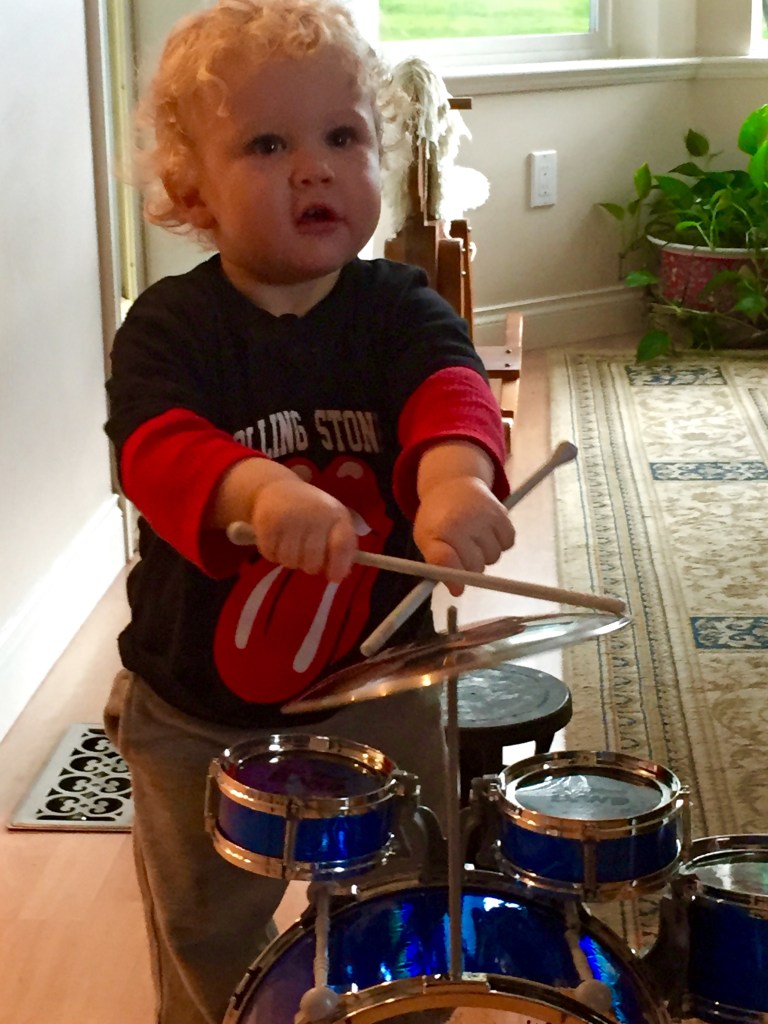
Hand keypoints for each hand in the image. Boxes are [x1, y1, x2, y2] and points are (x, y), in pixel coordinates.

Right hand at [248, 473, 357, 580]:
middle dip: (309, 566)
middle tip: (306, 556)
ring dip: (289, 560)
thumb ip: (341, 547)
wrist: (278, 487)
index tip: (333, 577)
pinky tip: (276, 541)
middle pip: (313, 562)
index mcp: (336, 515)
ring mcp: (290, 517)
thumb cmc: (312, 511)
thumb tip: (338, 576)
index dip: (338, 566)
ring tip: (290, 546)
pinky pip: (270, 555)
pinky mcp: (268, 521)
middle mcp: (314, 514)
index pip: (341, 545)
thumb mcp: (332, 522)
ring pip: (290, 561)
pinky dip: (272, 554)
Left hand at [413, 476, 514, 594]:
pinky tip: (487, 532)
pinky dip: (500, 543)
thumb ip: (438, 565)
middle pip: (475, 567)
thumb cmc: (437, 518)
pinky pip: (507, 544)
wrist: (453, 484)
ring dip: (485, 555)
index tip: (458, 587)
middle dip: (469, 566)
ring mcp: (485, 517)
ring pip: (493, 557)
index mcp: (439, 530)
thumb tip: (458, 591)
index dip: (454, 577)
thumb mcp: (426, 539)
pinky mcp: (502, 513)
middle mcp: (463, 522)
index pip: (447, 562)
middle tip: (460, 551)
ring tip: (472, 538)